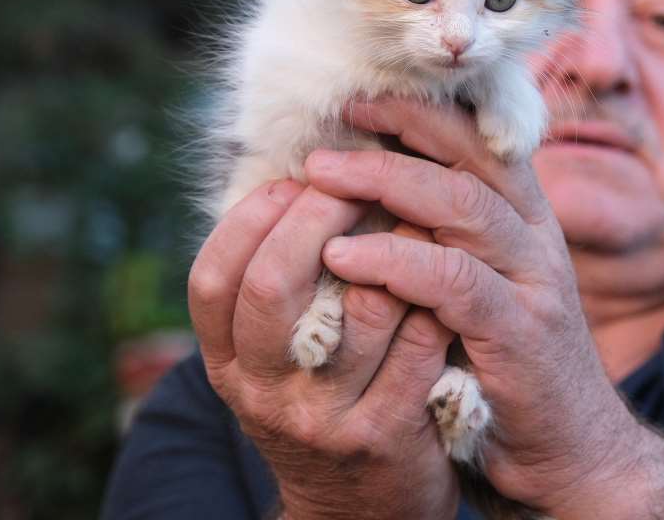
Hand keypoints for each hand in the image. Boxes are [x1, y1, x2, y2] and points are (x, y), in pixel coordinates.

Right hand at [187, 179, 458, 519]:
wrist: (361, 511)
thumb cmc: (321, 402)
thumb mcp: (273, 359)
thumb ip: (274, 286)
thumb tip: (300, 177)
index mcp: (228, 366)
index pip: (212, 279)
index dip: (252, 218)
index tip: (295, 180)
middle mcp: (264, 394)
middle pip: (274, 284)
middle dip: (319, 214)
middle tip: (357, 179)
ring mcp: (325, 418)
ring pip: (364, 305)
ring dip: (396, 244)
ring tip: (415, 209)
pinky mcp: (388, 435)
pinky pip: (420, 342)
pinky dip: (437, 292)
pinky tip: (451, 265)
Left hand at [303, 98, 646, 516]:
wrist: (571, 452)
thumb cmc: (504, 364)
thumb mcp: (478, 288)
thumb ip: (442, 239)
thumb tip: (365, 193)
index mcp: (524, 219)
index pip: (477, 140)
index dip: (417, 114)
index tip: (356, 103)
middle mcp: (536, 238)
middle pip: (469, 158)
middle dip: (395, 133)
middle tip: (326, 135)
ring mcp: (535, 283)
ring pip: (463, 207)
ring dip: (385, 184)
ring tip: (320, 180)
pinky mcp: (522, 334)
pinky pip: (454, 281)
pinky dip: (395, 261)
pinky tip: (344, 256)